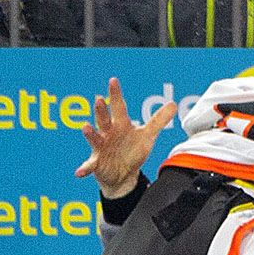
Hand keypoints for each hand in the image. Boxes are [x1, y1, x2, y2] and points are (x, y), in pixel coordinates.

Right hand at [75, 77, 176, 197]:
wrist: (122, 174)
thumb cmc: (132, 151)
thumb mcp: (147, 136)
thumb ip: (158, 120)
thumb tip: (174, 104)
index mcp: (120, 124)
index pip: (118, 107)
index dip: (116, 94)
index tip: (113, 80)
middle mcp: (108, 132)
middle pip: (103, 119)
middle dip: (101, 111)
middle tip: (99, 100)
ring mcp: (100, 147)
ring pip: (95, 138)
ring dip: (90, 133)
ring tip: (86, 128)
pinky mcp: (96, 163)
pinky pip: (89, 165)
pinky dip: (84, 168)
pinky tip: (79, 172)